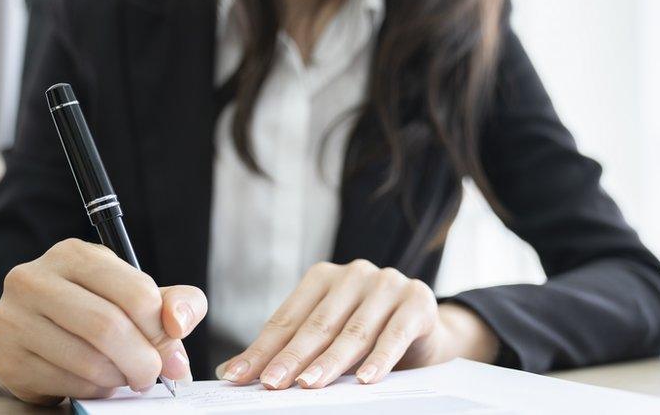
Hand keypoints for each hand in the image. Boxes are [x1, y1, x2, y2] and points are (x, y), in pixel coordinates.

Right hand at [0, 238, 207, 404]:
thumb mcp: (136, 294)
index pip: (135, 291)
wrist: (33, 336)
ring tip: (125, 375)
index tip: (169, 342)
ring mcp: (13, 320)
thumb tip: (179, 325)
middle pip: (108, 327)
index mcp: (74, 254)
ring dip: (120, 377)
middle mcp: (34, 280)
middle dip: (143, 359)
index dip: (161, 326)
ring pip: (89, 361)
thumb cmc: (95, 309)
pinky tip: (97, 381)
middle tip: (153, 373)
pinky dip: (95, 390)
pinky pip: (68, 384)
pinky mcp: (8, 360)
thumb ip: (175, 302)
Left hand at [215, 259, 498, 389]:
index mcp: (324, 277)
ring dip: (330, 361)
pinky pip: (394, 334)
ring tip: (308, 385)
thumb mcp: (327, 337)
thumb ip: (287, 348)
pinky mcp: (418, 301)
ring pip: (354, 330)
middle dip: (292, 357)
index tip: (239, 376)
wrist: (427, 329)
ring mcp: (389, 284)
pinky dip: (379, 359)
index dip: (263, 349)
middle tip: (271, 383)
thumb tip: (231, 371)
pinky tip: (364, 380)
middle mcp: (356, 274)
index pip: (288, 318)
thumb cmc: (367, 334)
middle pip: (318, 323)